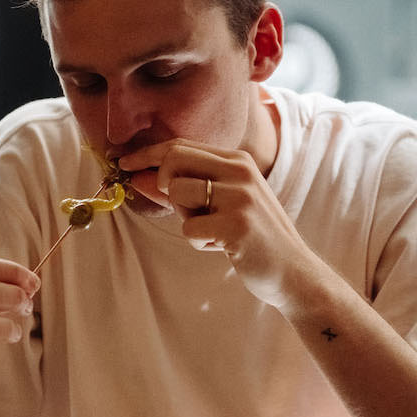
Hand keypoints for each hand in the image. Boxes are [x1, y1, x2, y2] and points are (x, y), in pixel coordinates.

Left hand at [119, 139, 320, 306]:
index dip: (147, 153)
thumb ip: (183, 189)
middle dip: (160, 182)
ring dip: (186, 219)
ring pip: (178, 193)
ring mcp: (240, 196)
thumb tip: (138, 177)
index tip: (123, 163)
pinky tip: (221, 247)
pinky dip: (198, 242)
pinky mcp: (237, 225)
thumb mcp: (220, 204)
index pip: (181, 145)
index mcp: (237, 161)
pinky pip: (189, 229)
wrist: (292, 271)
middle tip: (177, 205)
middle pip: (174, 159)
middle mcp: (240, 171)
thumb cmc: (251, 236)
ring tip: (211, 230)